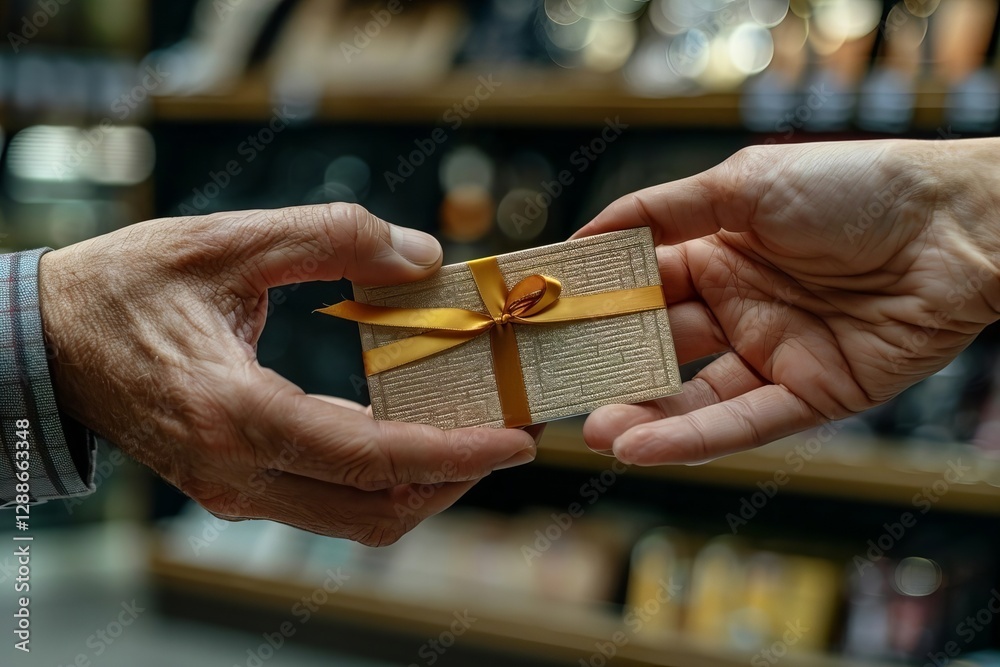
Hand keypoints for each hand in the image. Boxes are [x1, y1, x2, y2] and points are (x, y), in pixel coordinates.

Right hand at [38, 203, 536, 545]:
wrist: (46, 340)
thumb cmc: (123, 289)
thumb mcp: (224, 242)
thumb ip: (330, 237)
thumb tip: (422, 256)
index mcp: (232, 413)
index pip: (366, 457)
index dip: (451, 455)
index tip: (513, 442)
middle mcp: (236, 471)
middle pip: (373, 509)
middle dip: (454, 480)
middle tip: (510, 437)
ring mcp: (233, 488)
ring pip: (354, 516)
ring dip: (423, 485)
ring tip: (475, 435)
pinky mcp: (234, 484)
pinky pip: (326, 498)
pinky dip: (382, 475)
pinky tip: (412, 429)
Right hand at [574, 139, 999, 464]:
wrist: (958, 225)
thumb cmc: (853, 187)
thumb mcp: (743, 182)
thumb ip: (662, 211)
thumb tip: (586, 234)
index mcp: (717, 254)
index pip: (638, 286)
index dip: (592, 303)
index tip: (540, 320)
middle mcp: (738, 308)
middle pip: (658, 348)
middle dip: (607, 371)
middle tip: (554, 392)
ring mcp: (772, 354)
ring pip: (693, 398)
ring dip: (641, 418)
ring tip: (592, 432)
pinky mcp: (810, 396)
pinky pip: (743, 422)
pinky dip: (692, 438)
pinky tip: (641, 447)